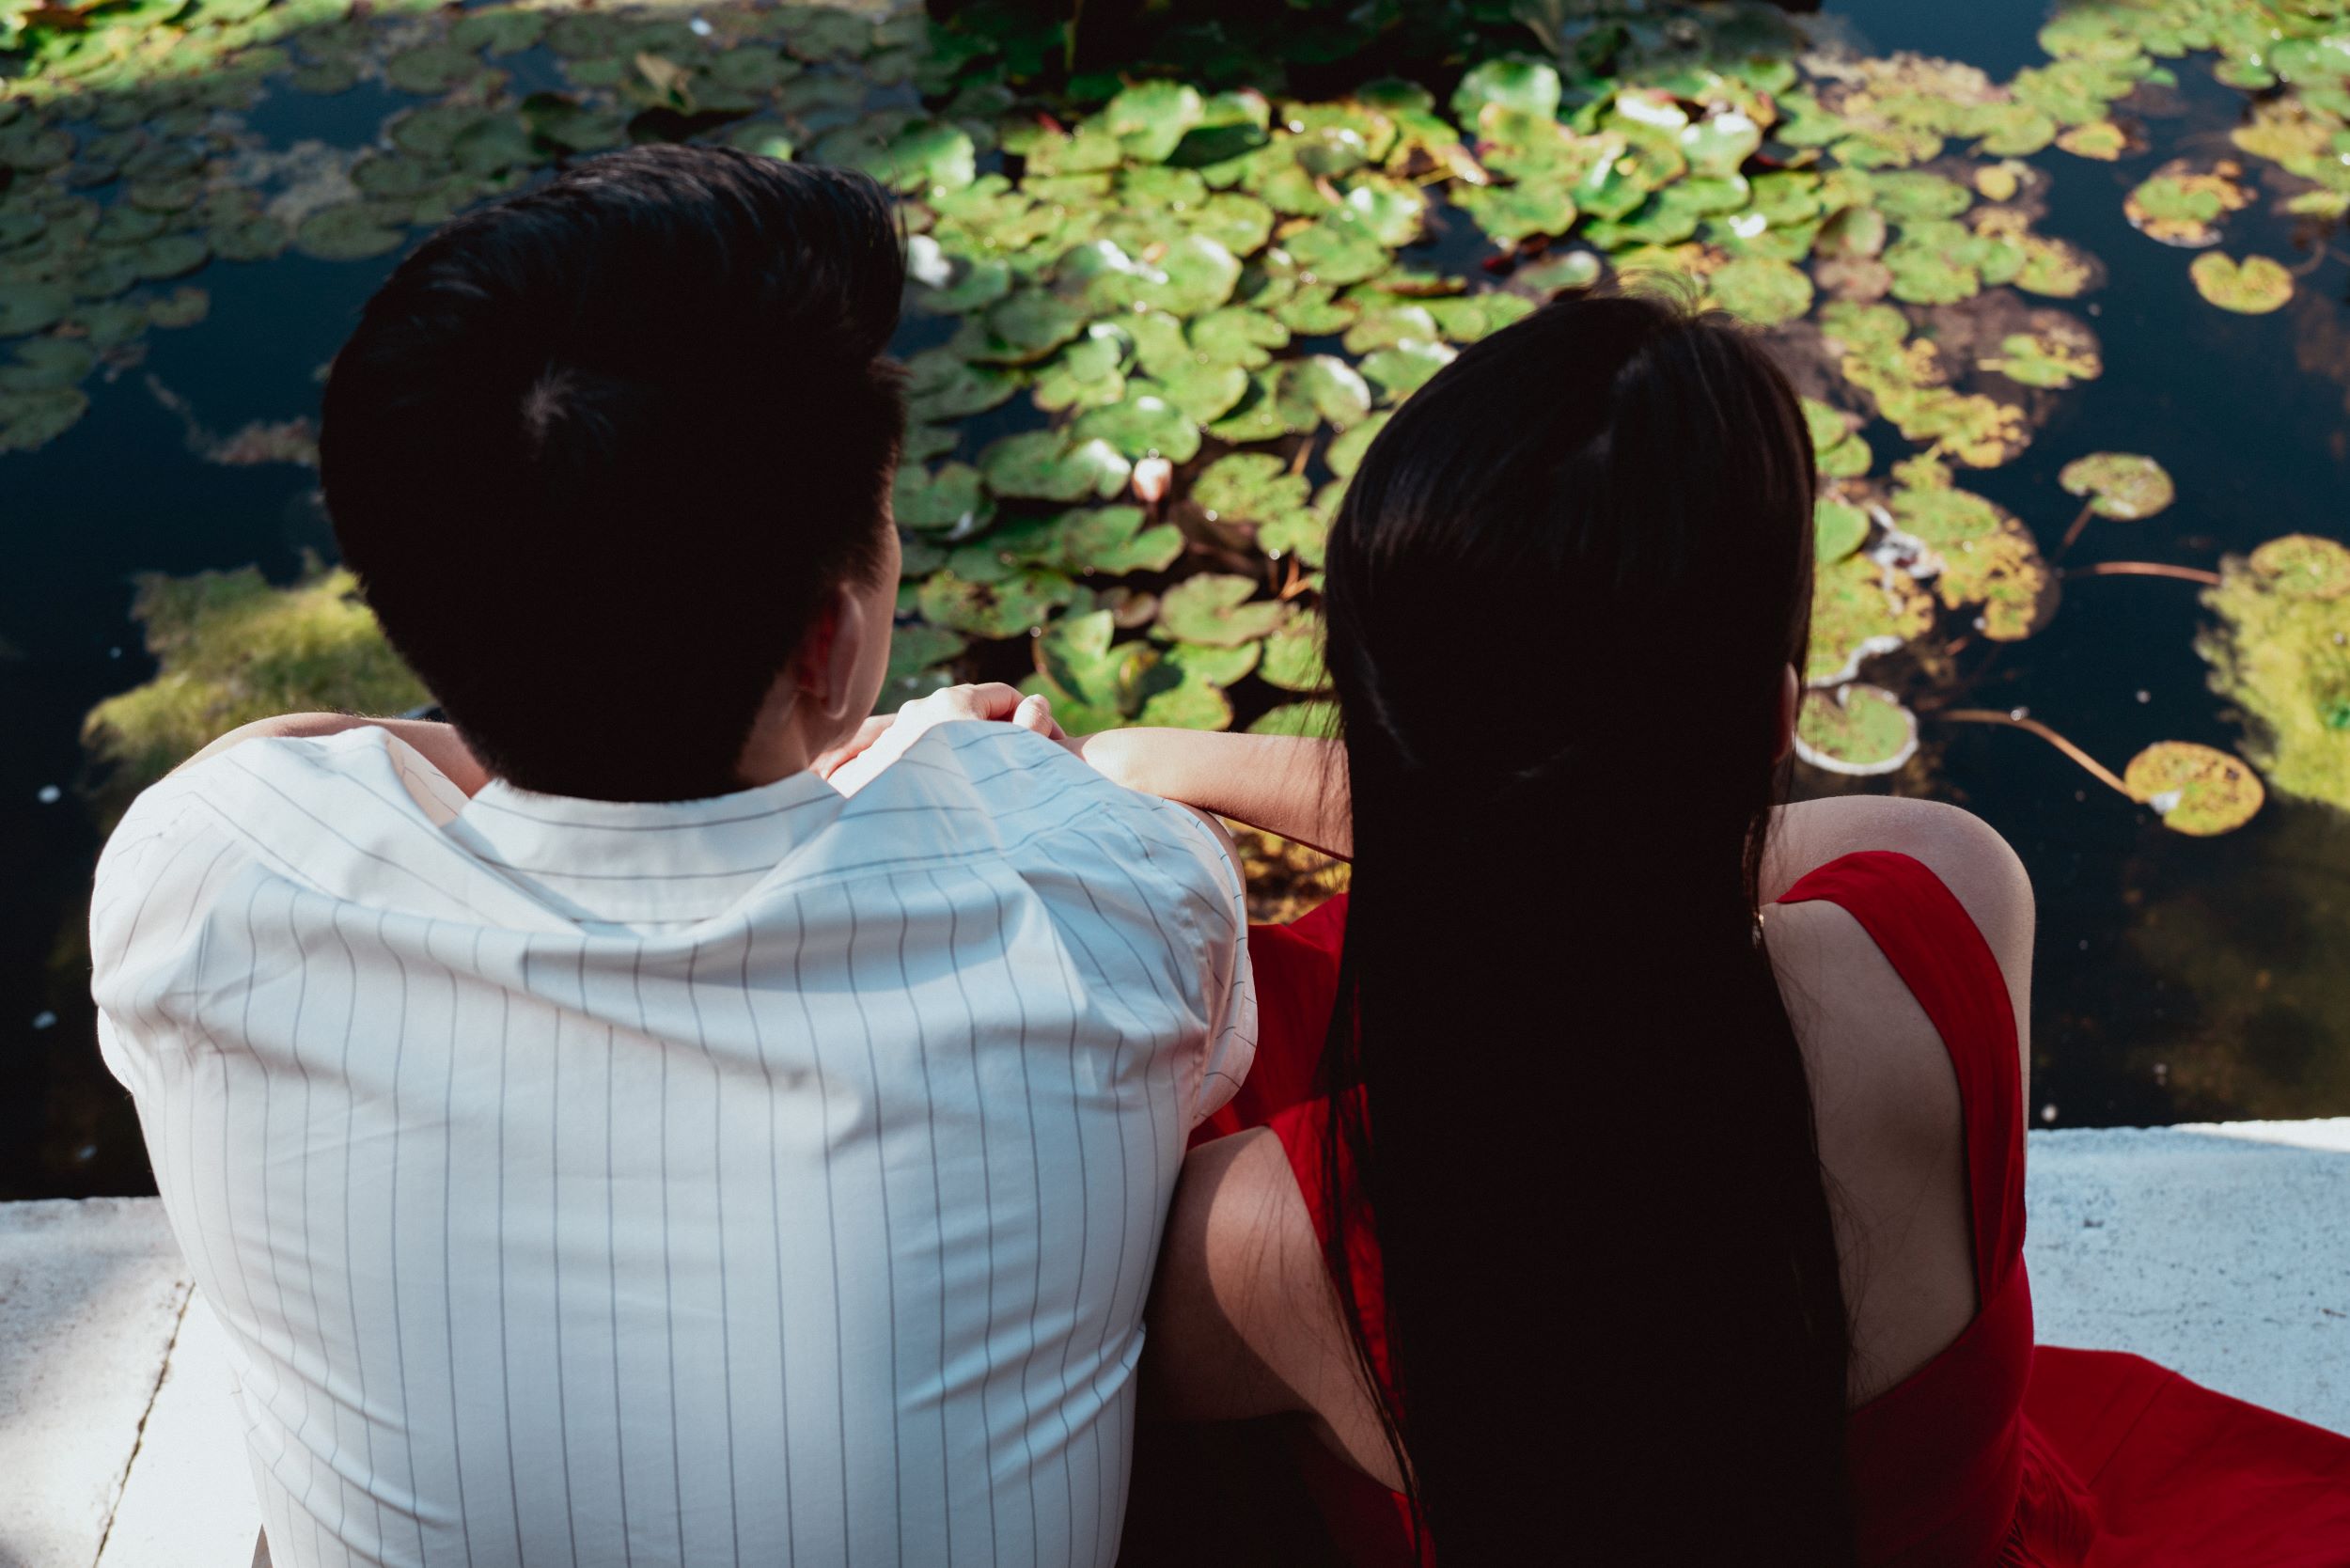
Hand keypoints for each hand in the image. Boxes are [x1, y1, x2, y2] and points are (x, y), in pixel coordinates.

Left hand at [822, 684, 1069, 794]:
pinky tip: (958, 792)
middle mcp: (921, 708)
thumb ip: (1032, 727)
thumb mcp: (1012, 755)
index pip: (1005, 695)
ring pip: (951, 732)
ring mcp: (899, 731)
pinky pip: (927, 750)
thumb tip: (1038, 706)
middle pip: (976, 712)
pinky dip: (948, 762)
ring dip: (975, 750)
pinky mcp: (883, 756)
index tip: (1050, 747)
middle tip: (1022, 768)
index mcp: (953, 701)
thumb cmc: (966, 792)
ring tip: (990, 784)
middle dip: (1003, 735)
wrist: (899, 833)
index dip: (1035, 717)